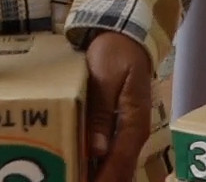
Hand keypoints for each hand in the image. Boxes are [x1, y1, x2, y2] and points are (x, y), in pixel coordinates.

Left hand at [84, 31, 152, 181]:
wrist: (127, 37)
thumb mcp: (105, 78)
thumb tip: (96, 150)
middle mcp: (135, 135)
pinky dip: (98, 166)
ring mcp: (128, 133)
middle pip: (120, 171)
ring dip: (99, 175)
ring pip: (117, 166)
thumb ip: (101, 113)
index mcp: (134, 124)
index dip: (102, 180)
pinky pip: (111, 156)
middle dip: (99, 180)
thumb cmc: (116, 54)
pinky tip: (80, 167)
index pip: (119, 164)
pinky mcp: (120, 129)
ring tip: (73, 175)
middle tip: (71, 180)